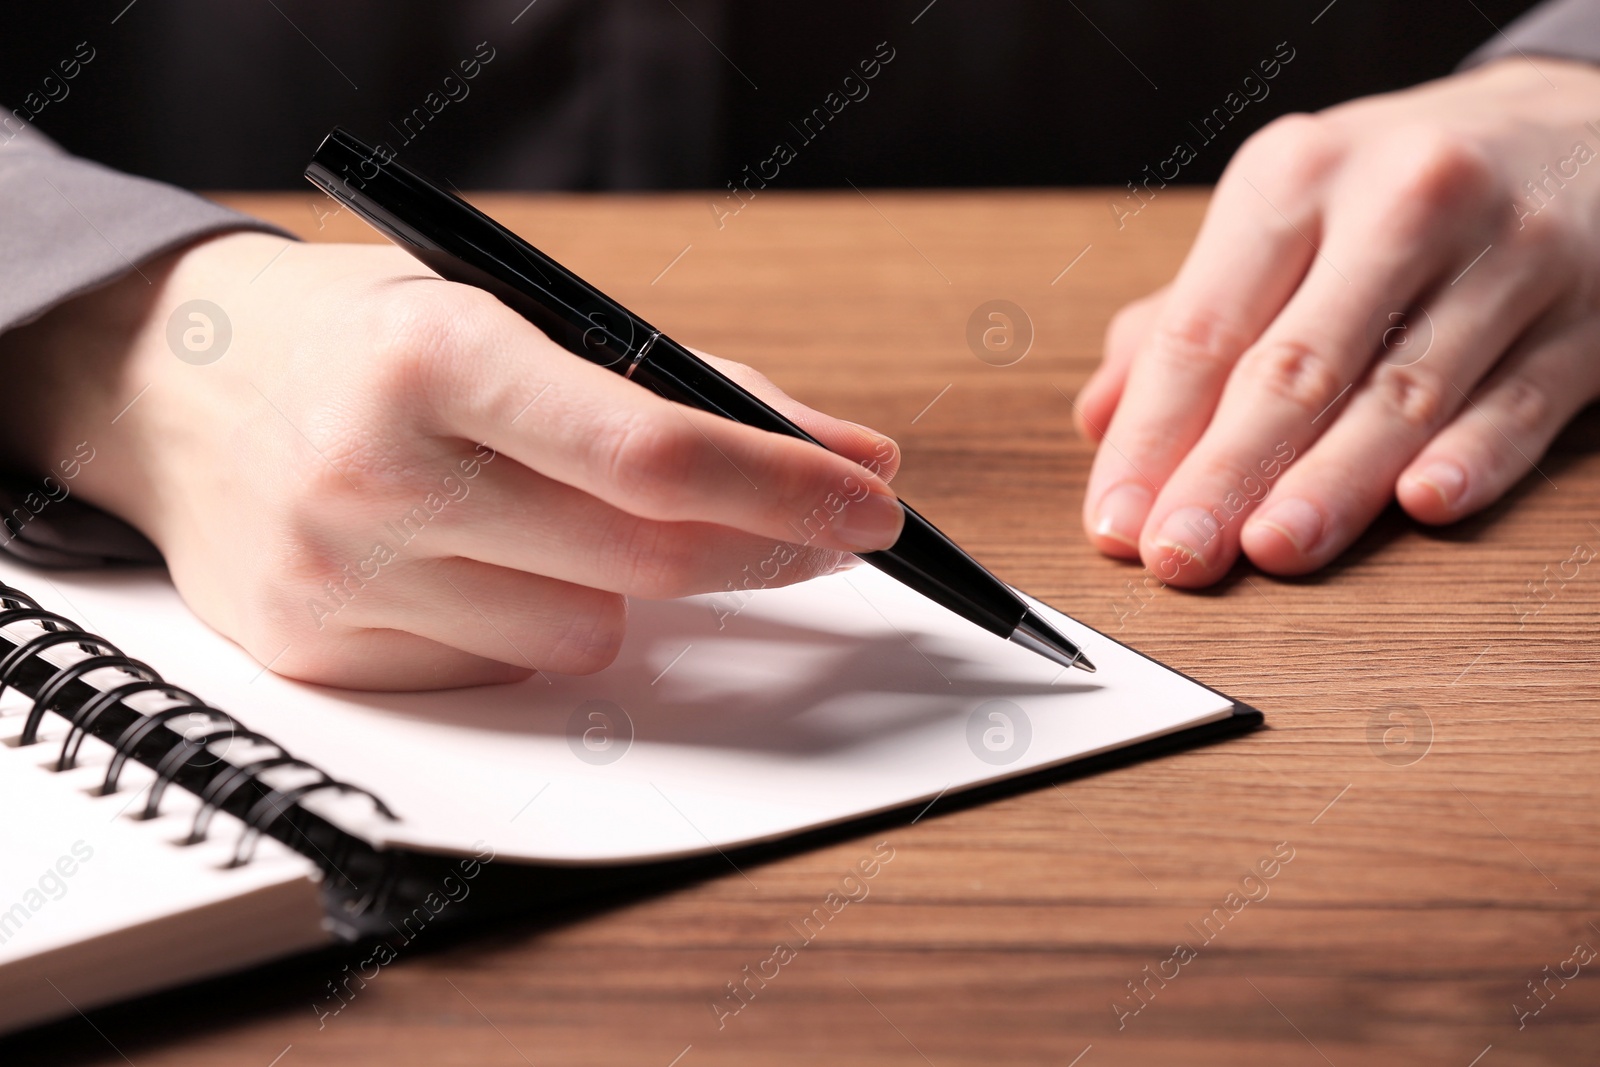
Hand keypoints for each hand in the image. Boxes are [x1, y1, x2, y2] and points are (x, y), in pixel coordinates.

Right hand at [2, 232, 901, 687]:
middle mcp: (380, 472)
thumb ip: (685, 384)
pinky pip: (510, 670)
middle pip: (648, 559)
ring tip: (587, 523)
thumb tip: (846, 459)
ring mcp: (345, 577)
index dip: (787, 487)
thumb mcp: (513, 309)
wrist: (168, 387)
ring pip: (590, 635)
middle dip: (768, 548)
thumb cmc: (368, 337)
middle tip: (826, 530)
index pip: (654, 452)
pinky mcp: (327, 657)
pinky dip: (545, 623)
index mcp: (439, 354)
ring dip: (636, 589)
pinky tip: (499, 564)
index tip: (872, 503)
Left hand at [1076, 57, 1599, 585]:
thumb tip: (1100, 417)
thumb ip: (1187, 315)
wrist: (1579, 127)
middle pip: (1294, 365)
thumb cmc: (1396, 189)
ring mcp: (1505, 257)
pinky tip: (1423, 504)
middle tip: (1178, 554)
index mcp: (1297, 176)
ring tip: (1272, 549)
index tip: (1117, 521)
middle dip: (1225, 473)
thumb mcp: (1283, 214)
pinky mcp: (1586, 316)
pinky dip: (1475, 456)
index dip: (1152, 436)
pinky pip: (1520, 399)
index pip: (1203, 329)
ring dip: (1333, 483)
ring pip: (1404, 391)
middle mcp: (1400, 202)